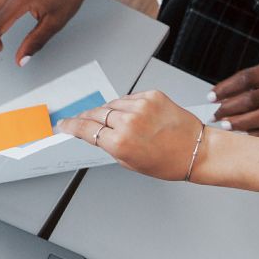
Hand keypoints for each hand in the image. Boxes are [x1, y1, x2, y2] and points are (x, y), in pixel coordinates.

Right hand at [56, 90, 206, 180]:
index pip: (85, 129)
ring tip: (118, 123)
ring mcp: (140, 106)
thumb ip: (109, 145)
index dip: (71, 126)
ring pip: (111, 104)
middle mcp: (128, 122)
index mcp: (120, 142)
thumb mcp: (130, 162)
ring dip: (109, 112)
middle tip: (83, 121)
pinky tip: (133, 115)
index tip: (63, 124)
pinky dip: (126, 106)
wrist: (196, 150)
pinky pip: (129, 98)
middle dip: (88, 118)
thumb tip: (94, 133)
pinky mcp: (151, 95)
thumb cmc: (168, 162)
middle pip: (95, 113)